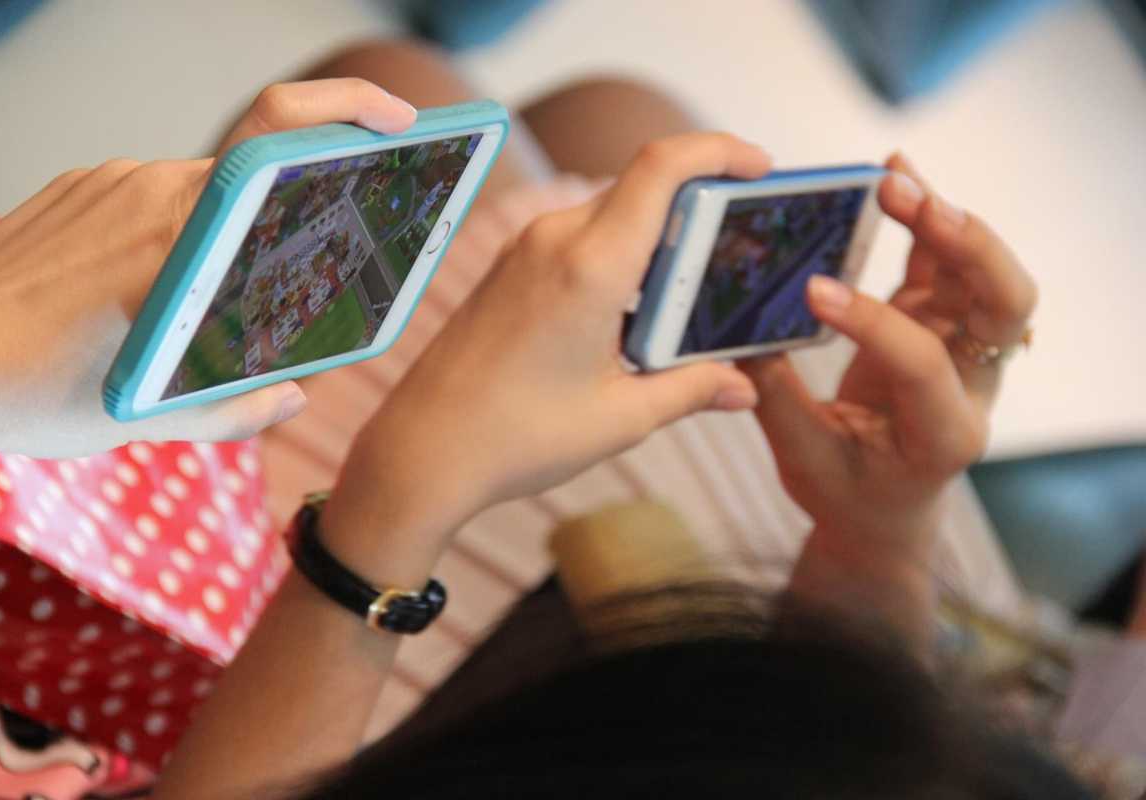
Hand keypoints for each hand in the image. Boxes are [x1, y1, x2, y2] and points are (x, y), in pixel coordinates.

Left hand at [0, 79, 415, 456]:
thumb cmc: (32, 391)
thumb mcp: (149, 419)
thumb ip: (236, 409)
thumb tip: (290, 396)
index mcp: (186, 235)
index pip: (280, 135)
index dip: (349, 110)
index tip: (401, 123)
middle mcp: (152, 187)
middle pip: (255, 173)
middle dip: (290, 210)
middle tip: (309, 252)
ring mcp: (110, 179)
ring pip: (203, 193)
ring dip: (220, 238)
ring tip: (193, 307)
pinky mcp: (78, 184)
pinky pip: (151, 197)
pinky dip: (170, 238)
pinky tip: (142, 292)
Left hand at [333, 134, 770, 548]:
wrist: (421, 450)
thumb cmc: (516, 437)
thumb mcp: (620, 417)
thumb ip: (691, 389)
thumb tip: (741, 387)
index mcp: (589, 266)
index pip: (662, 167)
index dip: (718, 150)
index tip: (758, 167)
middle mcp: (554, 240)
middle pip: (643, 187)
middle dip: (698, 205)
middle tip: (738, 247)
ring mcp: (524, 250)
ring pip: (611, 214)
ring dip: (656, 238)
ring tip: (688, 294)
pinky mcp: (508, 268)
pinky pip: (577, 238)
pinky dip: (619, 256)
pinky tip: (633, 312)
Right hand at [742, 153, 1037, 550]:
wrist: (885, 511)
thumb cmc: (847, 494)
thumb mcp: (804, 463)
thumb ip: (775, 399)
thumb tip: (737, 333)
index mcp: (945, 433)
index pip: (924, 361)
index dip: (873, 323)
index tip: (812, 293)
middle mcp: (972, 383)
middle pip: (1005, 304)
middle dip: (967, 246)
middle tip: (912, 204)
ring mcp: (961, 347)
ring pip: (981, 272)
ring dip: (943, 220)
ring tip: (892, 179)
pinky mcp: (939, 322)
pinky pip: (943, 262)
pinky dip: (926, 216)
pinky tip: (896, 173)